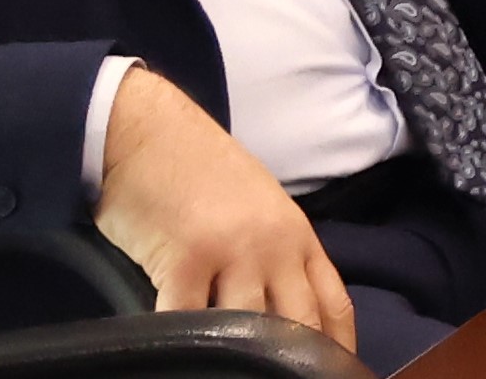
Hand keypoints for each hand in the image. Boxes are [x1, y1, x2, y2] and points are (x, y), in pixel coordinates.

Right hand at [96, 69, 353, 348]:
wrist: (146, 130)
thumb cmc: (197, 169)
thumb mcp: (260, 207)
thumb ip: (277, 254)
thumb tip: (280, 308)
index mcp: (298, 237)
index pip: (335, 304)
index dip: (339, 347)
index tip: (333, 372)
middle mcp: (274, 247)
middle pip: (299, 324)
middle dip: (293, 360)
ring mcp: (232, 253)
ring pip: (248, 328)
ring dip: (237, 355)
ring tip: (226, 369)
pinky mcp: (184, 258)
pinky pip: (185, 318)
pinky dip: (182, 341)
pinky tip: (179, 353)